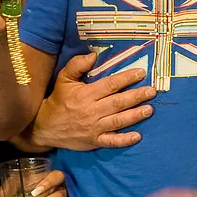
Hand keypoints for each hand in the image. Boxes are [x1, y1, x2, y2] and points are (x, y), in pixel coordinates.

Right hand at [32, 52, 155, 151]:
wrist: (44, 127)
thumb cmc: (57, 100)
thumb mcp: (63, 79)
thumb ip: (77, 65)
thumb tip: (93, 54)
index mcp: (86, 95)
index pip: (110, 85)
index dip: (126, 78)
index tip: (141, 73)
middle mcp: (92, 111)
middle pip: (118, 103)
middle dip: (136, 96)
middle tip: (152, 91)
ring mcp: (94, 128)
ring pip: (118, 121)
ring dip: (135, 116)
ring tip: (149, 110)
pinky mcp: (94, 141)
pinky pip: (111, 141)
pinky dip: (124, 140)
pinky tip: (137, 136)